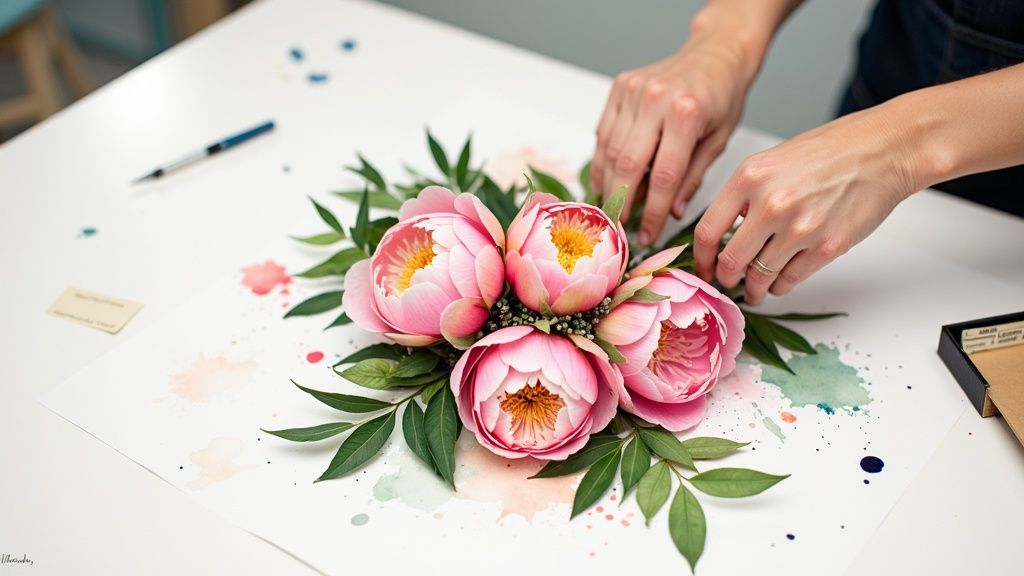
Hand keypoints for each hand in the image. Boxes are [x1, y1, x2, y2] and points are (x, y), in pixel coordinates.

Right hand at [591, 37, 753, 244]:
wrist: (715, 53)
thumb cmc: (722, 96)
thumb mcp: (719, 141)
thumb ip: (692, 178)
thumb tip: (671, 213)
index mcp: (686, 114)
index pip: (663, 176)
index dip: (651, 211)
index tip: (646, 236)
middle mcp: (656, 100)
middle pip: (627, 164)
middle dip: (621, 203)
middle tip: (619, 229)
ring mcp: (634, 91)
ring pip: (609, 150)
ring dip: (608, 184)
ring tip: (611, 209)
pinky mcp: (620, 87)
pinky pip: (604, 132)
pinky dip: (603, 159)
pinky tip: (607, 180)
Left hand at [693, 106, 919, 304]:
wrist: (883, 150)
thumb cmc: (831, 151)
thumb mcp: (772, 161)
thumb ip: (744, 194)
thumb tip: (724, 231)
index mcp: (749, 177)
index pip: (707, 231)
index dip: (700, 259)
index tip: (701, 270)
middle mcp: (770, 203)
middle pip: (730, 261)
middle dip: (725, 279)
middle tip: (727, 283)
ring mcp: (799, 227)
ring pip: (760, 277)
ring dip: (754, 289)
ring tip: (754, 289)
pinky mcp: (827, 246)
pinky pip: (790, 280)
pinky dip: (780, 286)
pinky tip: (778, 283)